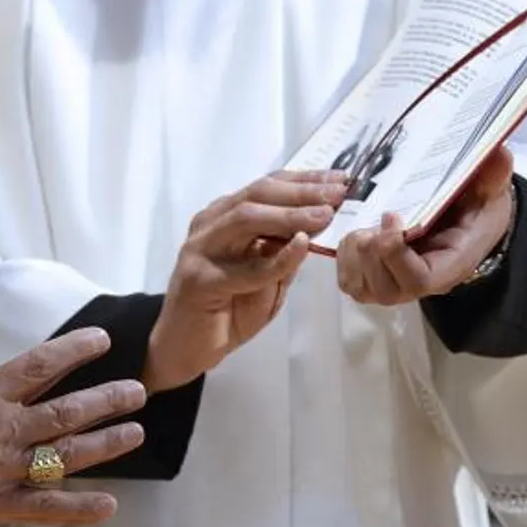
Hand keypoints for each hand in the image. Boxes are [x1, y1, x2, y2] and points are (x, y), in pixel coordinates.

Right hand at [0, 309, 148, 526]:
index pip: (41, 366)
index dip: (76, 350)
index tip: (102, 341)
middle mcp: (2, 430)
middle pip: (67, 411)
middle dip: (107, 399)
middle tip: (137, 391)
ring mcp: (3, 469)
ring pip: (66, 455)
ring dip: (105, 444)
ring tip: (135, 433)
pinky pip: (43, 506)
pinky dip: (77, 507)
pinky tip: (108, 505)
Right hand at [144, 170, 349, 392]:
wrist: (185, 347)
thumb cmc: (228, 310)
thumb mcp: (267, 276)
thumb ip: (284, 251)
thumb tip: (319, 224)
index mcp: (225, 216)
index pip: (268, 186)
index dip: (305, 180)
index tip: (341, 178)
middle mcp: (211, 223)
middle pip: (258, 194)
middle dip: (302, 192)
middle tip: (338, 193)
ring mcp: (200, 249)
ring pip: (246, 218)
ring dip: (289, 215)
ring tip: (323, 215)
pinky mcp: (199, 280)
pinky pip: (244, 267)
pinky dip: (275, 257)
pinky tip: (299, 246)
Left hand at [337, 145, 514, 305]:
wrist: (467, 218)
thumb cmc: (477, 205)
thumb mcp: (491, 188)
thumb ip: (493, 174)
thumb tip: (498, 152)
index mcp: (450, 264)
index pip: (420, 279)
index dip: (397, 253)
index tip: (391, 213)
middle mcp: (420, 281)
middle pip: (385, 289)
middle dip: (371, 252)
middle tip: (374, 218)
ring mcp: (395, 282)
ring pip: (362, 287)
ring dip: (354, 254)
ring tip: (363, 225)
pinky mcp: (376, 277)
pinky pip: (349, 281)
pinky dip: (344, 257)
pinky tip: (355, 229)